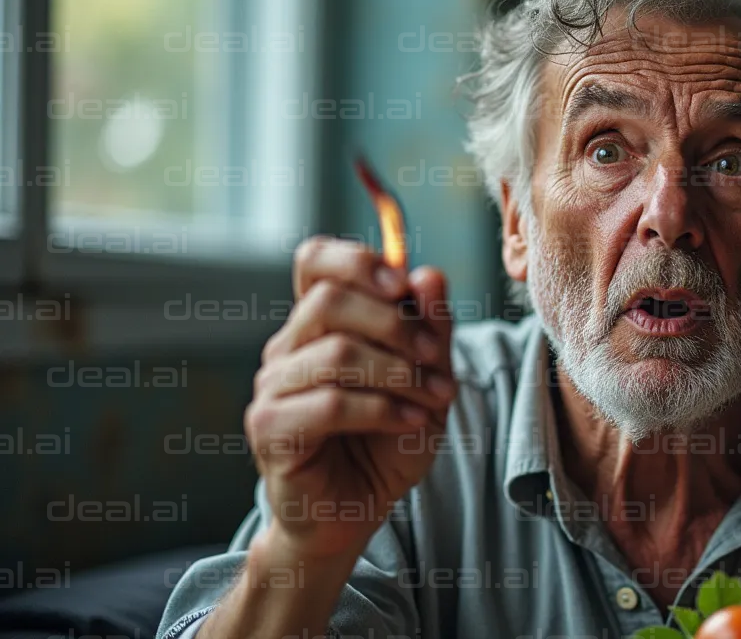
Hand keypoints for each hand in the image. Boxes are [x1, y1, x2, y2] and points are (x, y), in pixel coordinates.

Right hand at [245, 236, 454, 559]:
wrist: (354, 515)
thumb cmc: (386, 444)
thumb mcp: (427, 381)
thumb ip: (430, 330)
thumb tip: (428, 275)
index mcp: (319, 324)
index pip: (313, 261)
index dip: (355, 260)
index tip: (403, 284)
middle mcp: (288, 347)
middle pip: (328, 300)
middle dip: (396, 324)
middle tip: (436, 356)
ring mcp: (272, 387)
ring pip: (336, 352)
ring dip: (398, 372)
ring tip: (435, 398)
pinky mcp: (270, 429)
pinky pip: (329, 403)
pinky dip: (382, 410)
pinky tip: (412, 423)